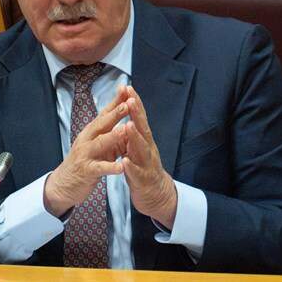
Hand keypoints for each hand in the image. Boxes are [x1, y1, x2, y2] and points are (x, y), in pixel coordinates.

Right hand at [44, 86, 129, 216]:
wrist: (64, 184)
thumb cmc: (84, 161)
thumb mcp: (95, 142)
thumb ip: (107, 130)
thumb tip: (121, 112)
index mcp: (92, 131)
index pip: (105, 113)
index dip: (115, 101)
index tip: (127, 88)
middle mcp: (87, 139)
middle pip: (102, 123)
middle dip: (115, 113)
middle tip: (128, 103)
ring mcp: (85, 154)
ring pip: (100, 143)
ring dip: (113, 136)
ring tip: (125, 130)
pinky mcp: (86, 171)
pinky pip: (100, 168)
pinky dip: (111, 167)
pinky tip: (121, 167)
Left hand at [122, 86, 177, 228]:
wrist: (156, 195)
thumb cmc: (143, 168)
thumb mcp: (139, 146)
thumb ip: (134, 131)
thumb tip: (129, 108)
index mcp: (144, 140)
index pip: (139, 118)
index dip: (134, 102)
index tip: (127, 87)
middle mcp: (148, 149)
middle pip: (143, 128)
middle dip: (136, 114)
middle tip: (130, 99)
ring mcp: (147, 164)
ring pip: (141, 149)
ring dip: (135, 137)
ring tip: (127, 125)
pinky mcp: (143, 180)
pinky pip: (137, 173)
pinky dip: (131, 167)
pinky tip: (125, 161)